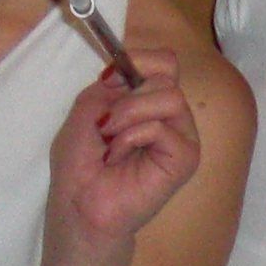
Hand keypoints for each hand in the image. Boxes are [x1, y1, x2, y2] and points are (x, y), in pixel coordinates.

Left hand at [43, 54, 200, 246]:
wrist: (80, 206)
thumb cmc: (79, 166)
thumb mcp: (84, 111)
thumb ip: (108, 85)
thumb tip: (124, 69)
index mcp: (146, 100)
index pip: (164, 61)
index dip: (140, 59)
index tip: (111, 78)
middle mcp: (168, 115)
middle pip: (167, 73)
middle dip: (127, 95)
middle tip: (106, 125)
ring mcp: (181, 135)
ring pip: (169, 96)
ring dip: (129, 115)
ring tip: (112, 142)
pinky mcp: (186, 157)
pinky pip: (162, 127)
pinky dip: (133, 136)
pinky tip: (120, 157)